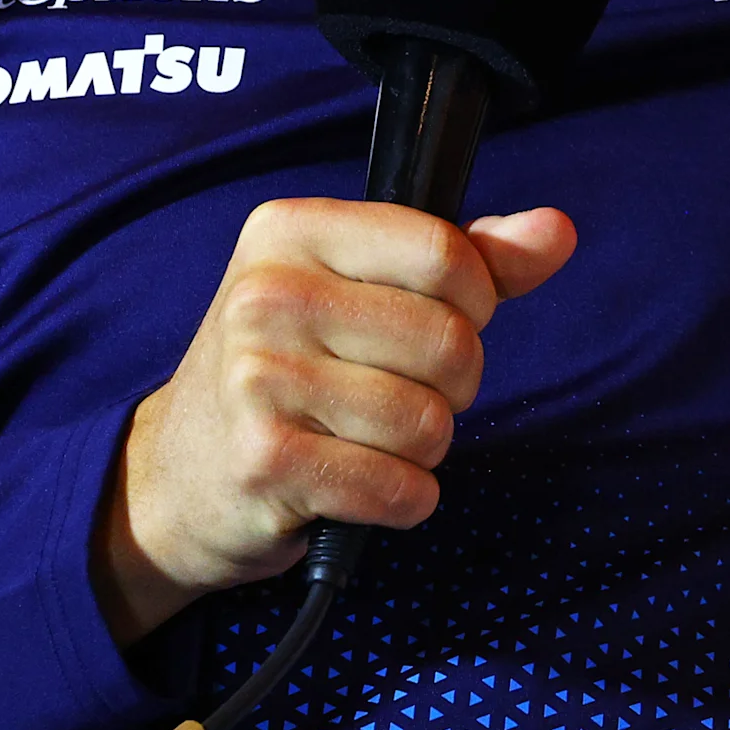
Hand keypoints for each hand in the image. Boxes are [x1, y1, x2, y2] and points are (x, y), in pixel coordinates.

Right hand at [89, 197, 576, 644]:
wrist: (174, 475)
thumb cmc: (286, 368)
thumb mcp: (359, 289)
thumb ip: (466, 258)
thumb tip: (555, 232)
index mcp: (291, 229)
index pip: (445, 253)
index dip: (473, 301)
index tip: (442, 320)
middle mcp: (266, 294)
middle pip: (451, 343)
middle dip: (453, 385)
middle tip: (398, 392)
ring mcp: (258, 379)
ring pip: (430, 423)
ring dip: (423, 449)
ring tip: (369, 440)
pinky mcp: (264, 462)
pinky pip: (399, 489)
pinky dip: (402, 500)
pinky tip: (359, 485)